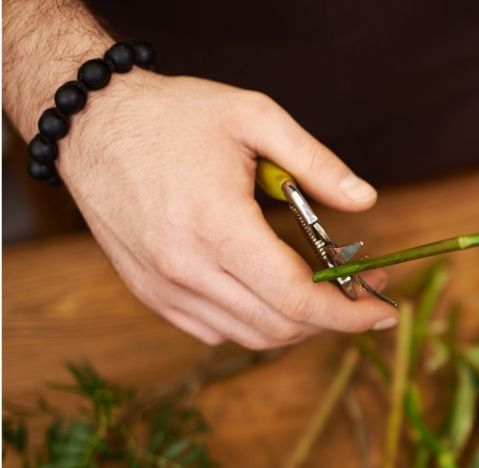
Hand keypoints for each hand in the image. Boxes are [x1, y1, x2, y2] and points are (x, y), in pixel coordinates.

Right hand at [57, 72, 395, 347]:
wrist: (90, 124)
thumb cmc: (174, 115)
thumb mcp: (254, 116)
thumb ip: (316, 162)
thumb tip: (367, 201)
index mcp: (217, 226)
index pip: (297, 299)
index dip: (349, 313)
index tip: (384, 309)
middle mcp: (186, 268)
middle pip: (281, 325)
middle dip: (334, 318)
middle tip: (363, 290)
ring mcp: (164, 287)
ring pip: (252, 336)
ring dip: (298, 324)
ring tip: (325, 291)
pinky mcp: (151, 294)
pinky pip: (218, 331)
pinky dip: (257, 323)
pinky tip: (273, 291)